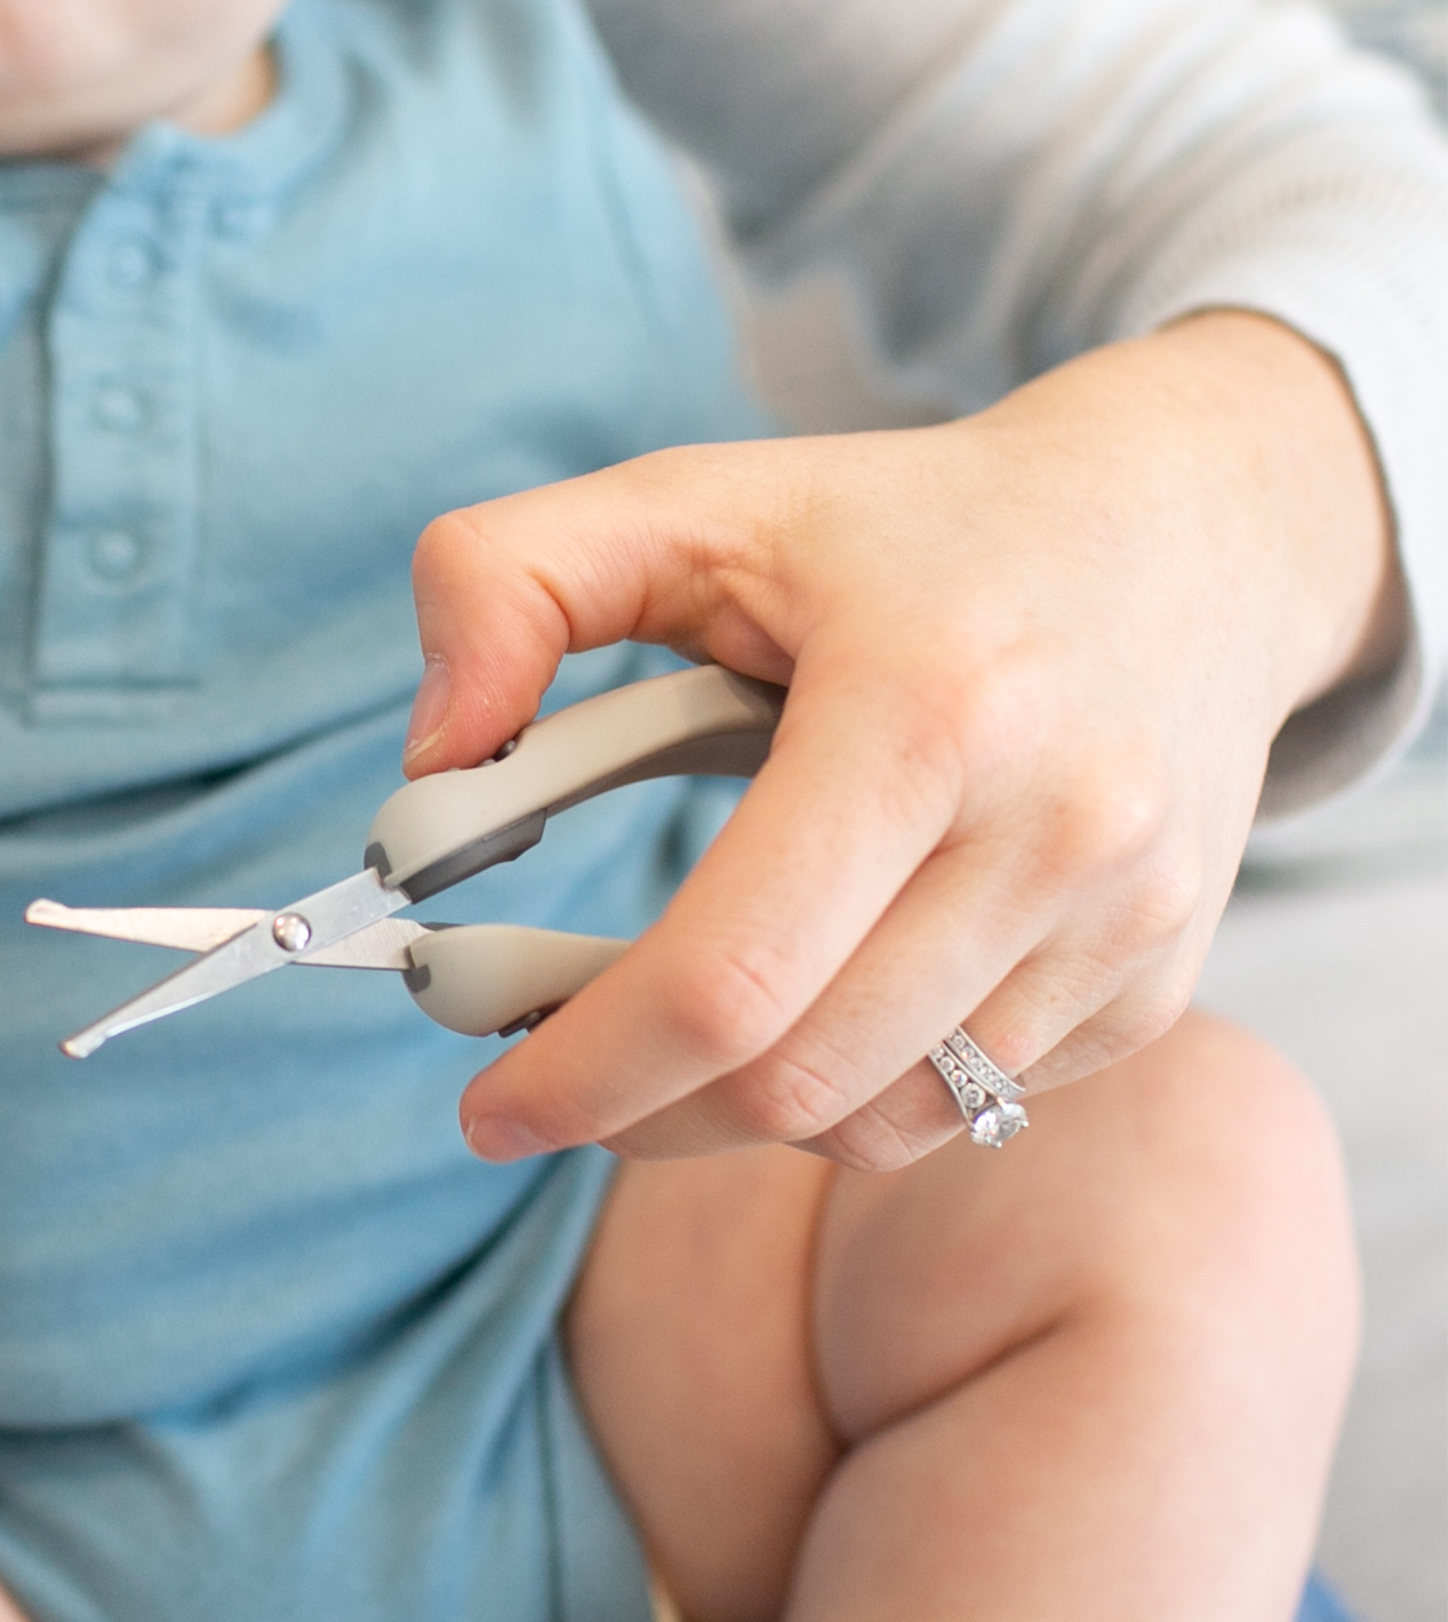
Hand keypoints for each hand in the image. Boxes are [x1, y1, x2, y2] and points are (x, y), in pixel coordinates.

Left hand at [403, 314, 1403, 1167]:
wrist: (1190, 537)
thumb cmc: (903, 530)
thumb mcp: (691, 499)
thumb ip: (506, 583)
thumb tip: (430, 760)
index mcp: (927, 707)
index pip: (728, 975)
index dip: (582, 1070)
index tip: (482, 1104)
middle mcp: (1055, 829)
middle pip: (793, 1080)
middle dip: (631, 1113)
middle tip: (535, 1085)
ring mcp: (1124, 923)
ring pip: (874, 1122)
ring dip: (729, 1118)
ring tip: (653, 1042)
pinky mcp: (1153, 985)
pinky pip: (960, 1110)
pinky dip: (845, 1094)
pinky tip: (800, 1007)